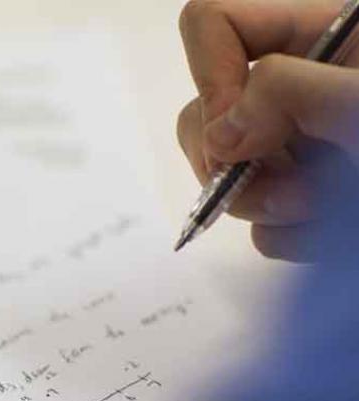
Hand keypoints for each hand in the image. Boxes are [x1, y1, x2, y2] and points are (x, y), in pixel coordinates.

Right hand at [176, 0, 358, 260]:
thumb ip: (288, 92)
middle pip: (204, 110)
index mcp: (322, 35)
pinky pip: (257, 227)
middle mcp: (301, 88)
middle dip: (230, 160)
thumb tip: (220, 137)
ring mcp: (298, 149)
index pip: (213, 24)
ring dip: (268, 204)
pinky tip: (335, 231)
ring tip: (330, 207)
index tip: (238, 132)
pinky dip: (289, 238)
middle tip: (287, 186)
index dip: (210, 78)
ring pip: (224, 176)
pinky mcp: (302, 204)